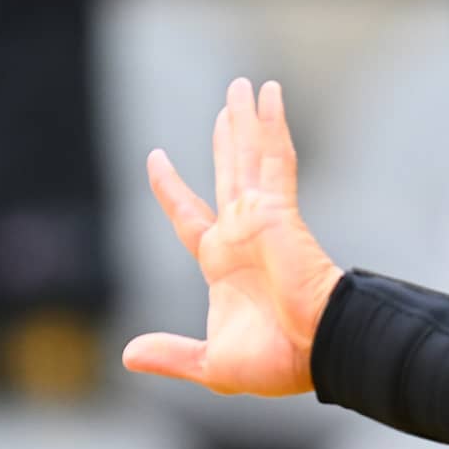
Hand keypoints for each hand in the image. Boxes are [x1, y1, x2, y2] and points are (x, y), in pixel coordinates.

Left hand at [122, 78, 343, 394]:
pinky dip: (272, 128)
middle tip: (230, 102)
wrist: (318, 350)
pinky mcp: (280, 211)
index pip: (189, 216)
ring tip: (245, 85)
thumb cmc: (277, 362)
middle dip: (229, 138)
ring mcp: (262, 220)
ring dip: (247, 121)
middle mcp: (242, 235)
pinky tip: (270, 97)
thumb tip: (129, 356)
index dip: (171, 189)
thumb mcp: (212, 363)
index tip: (157, 158)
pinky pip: (275, 160)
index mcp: (224, 266)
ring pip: (251, 158)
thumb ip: (173, 354)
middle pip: (229, 173)